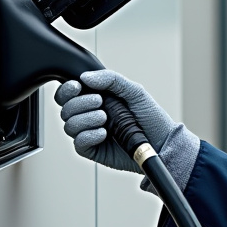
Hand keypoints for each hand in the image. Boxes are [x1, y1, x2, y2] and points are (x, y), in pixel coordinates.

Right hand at [55, 69, 200, 189]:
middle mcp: (89, 115)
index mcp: (96, 98)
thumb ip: (111, 79)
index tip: (77, 86)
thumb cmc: (151, 118)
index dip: (67, 89)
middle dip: (80, 103)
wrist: (162, 144)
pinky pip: (78, 142)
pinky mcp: (92, 150)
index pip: (69, 93)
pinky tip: (104, 133)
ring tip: (105, 118)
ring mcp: (90, 132)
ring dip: (85, 119)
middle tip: (99, 103)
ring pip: (69, 125)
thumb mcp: (134, 91)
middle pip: (65, 108)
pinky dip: (88, 135)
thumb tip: (86, 77)